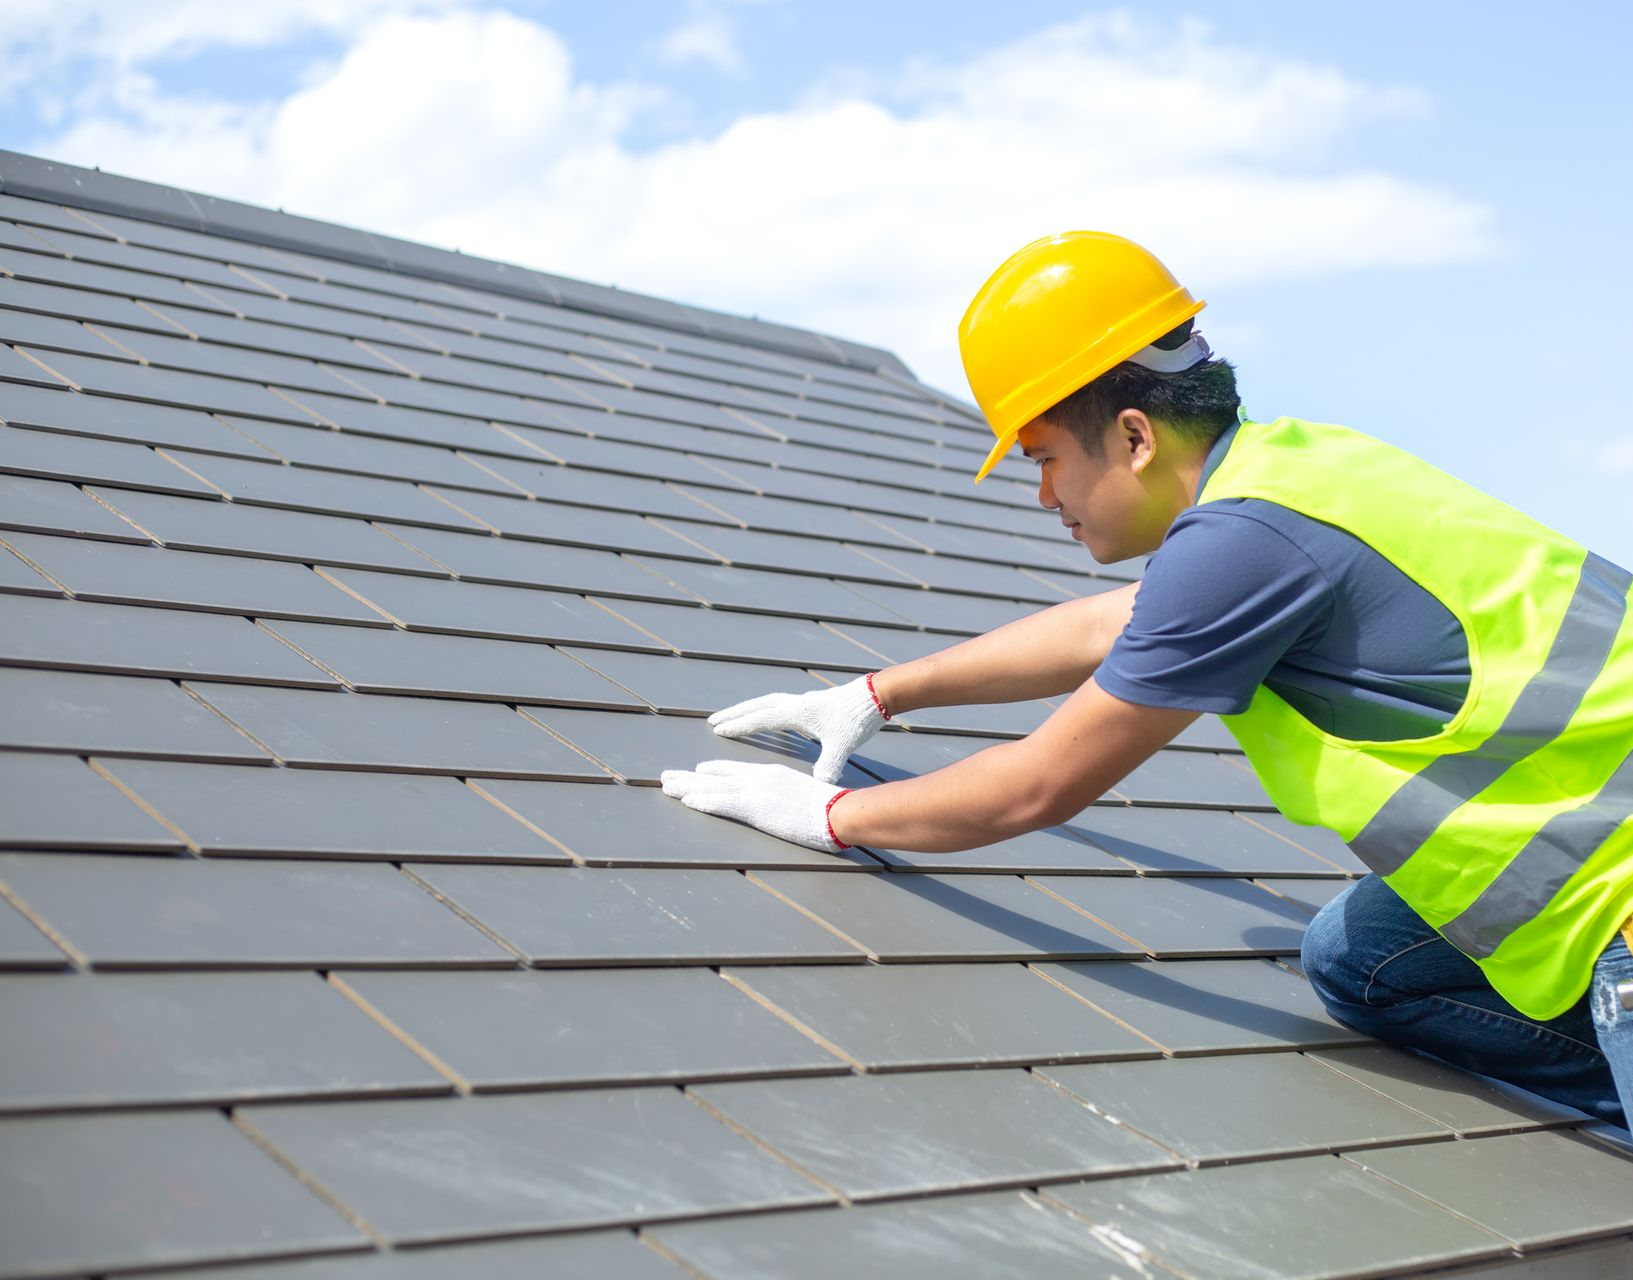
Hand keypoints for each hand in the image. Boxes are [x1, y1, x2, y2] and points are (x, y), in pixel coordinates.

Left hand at [660, 760, 848, 850]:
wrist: (840, 812)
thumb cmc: (832, 810)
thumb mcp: (807, 800)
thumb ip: (793, 801)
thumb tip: (792, 810)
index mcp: (772, 775)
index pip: (735, 771)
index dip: (712, 771)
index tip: (696, 771)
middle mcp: (760, 778)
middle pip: (717, 776)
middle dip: (690, 777)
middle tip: (667, 777)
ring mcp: (756, 791)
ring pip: (712, 787)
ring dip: (686, 787)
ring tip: (665, 785)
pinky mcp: (755, 807)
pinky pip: (722, 802)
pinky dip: (702, 800)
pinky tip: (686, 800)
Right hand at [708, 674, 885, 783]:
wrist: (875, 696)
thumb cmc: (856, 720)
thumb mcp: (842, 746)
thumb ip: (828, 766)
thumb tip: (818, 788)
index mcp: (798, 712)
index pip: (761, 718)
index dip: (740, 725)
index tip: (718, 730)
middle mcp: (797, 704)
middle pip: (758, 706)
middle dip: (735, 714)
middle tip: (713, 720)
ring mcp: (804, 702)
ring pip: (768, 703)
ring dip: (749, 710)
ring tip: (734, 718)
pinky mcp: (812, 704)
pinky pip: (781, 706)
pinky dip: (767, 711)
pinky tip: (769, 721)